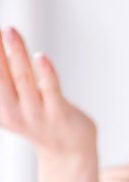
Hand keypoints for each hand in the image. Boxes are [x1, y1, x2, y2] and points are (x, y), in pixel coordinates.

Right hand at [0, 27, 95, 160]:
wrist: (69, 150)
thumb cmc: (40, 119)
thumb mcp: (14, 103)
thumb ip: (6, 80)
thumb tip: (2, 48)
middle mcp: (12, 111)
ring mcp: (36, 114)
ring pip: (23, 78)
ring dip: (16, 52)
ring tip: (10, 31)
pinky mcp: (59, 113)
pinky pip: (51, 90)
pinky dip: (46, 72)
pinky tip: (41, 56)